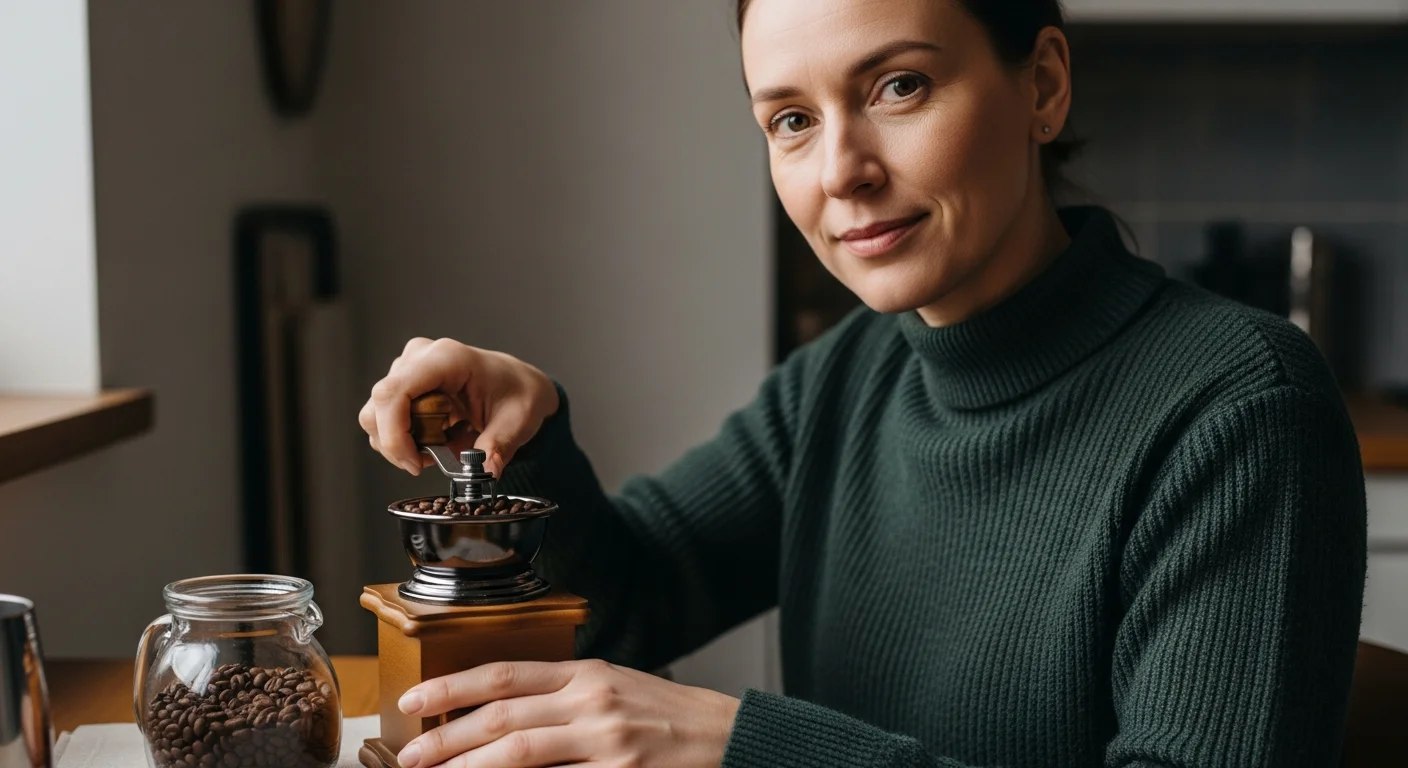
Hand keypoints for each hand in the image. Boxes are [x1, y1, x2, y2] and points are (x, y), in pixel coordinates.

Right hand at [358, 338, 558, 477]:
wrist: (518, 385)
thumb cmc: (518, 395)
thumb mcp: (517, 423)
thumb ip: (498, 447)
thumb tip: (486, 472)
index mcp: (448, 359)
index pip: (394, 392)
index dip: (394, 434)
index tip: (415, 463)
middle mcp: (421, 358)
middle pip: (379, 407)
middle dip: (399, 445)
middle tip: (431, 461)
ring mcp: (408, 369)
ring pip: (376, 416)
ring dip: (400, 443)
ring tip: (437, 449)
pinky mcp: (404, 384)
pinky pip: (383, 419)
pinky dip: (402, 440)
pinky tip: (433, 441)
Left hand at [394, 660, 740, 767]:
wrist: (727, 738)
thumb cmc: (667, 716)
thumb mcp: (613, 687)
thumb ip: (561, 694)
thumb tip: (496, 713)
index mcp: (586, 673)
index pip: (504, 675)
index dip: (451, 686)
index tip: (413, 699)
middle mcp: (592, 702)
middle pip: (501, 719)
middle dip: (445, 740)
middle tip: (408, 757)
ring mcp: (607, 744)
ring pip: (519, 755)